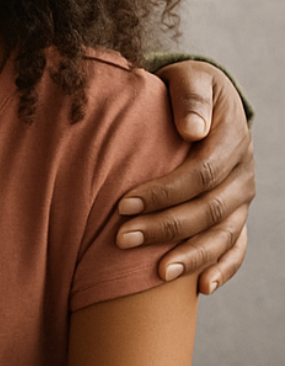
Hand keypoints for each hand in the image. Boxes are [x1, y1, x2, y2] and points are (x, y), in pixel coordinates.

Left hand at [117, 60, 253, 293]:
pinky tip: (201, 288)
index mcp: (232, 138)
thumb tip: (192, 128)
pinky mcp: (236, 216)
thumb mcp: (189, 77)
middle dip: (165, 228)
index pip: (201, 173)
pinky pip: (236, 247)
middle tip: (122, 239)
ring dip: (191, 256)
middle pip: (208, 209)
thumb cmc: (182, 89)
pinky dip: (223, 269)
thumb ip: (189, 96)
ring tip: (157, 274)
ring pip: (223, 235)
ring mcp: (241, 199)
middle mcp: (242, 173)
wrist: (201, 101)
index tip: (123, 203)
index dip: (163, 191)